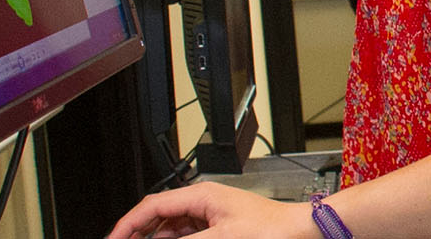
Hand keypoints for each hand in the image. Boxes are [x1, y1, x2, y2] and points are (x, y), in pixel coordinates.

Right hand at [103, 183, 315, 238]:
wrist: (302, 231)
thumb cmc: (273, 228)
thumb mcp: (221, 237)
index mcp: (201, 195)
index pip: (152, 206)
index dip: (128, 224)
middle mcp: (204, 202)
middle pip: (159, 217)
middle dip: (140, 233)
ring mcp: (211, 215)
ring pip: (172, 229)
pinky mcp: (220, 229)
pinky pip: (188, 236)